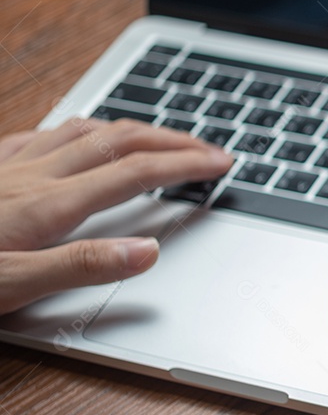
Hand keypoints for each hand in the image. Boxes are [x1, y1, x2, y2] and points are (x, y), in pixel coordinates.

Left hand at [0, 117, 232, 314]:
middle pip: (120, 141)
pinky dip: (76, 131)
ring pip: (84, 130)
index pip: (136, 174)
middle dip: (173, 141)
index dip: (185, 165)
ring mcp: (10, 168)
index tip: (219, 164)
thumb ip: (82, 266)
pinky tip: (80, 137)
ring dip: (132, 131)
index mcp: (49, 205)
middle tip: (207, 150)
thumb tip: (147, 252)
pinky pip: (40, 134)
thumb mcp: (14, 284)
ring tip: (158, 139)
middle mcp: (34, 176)